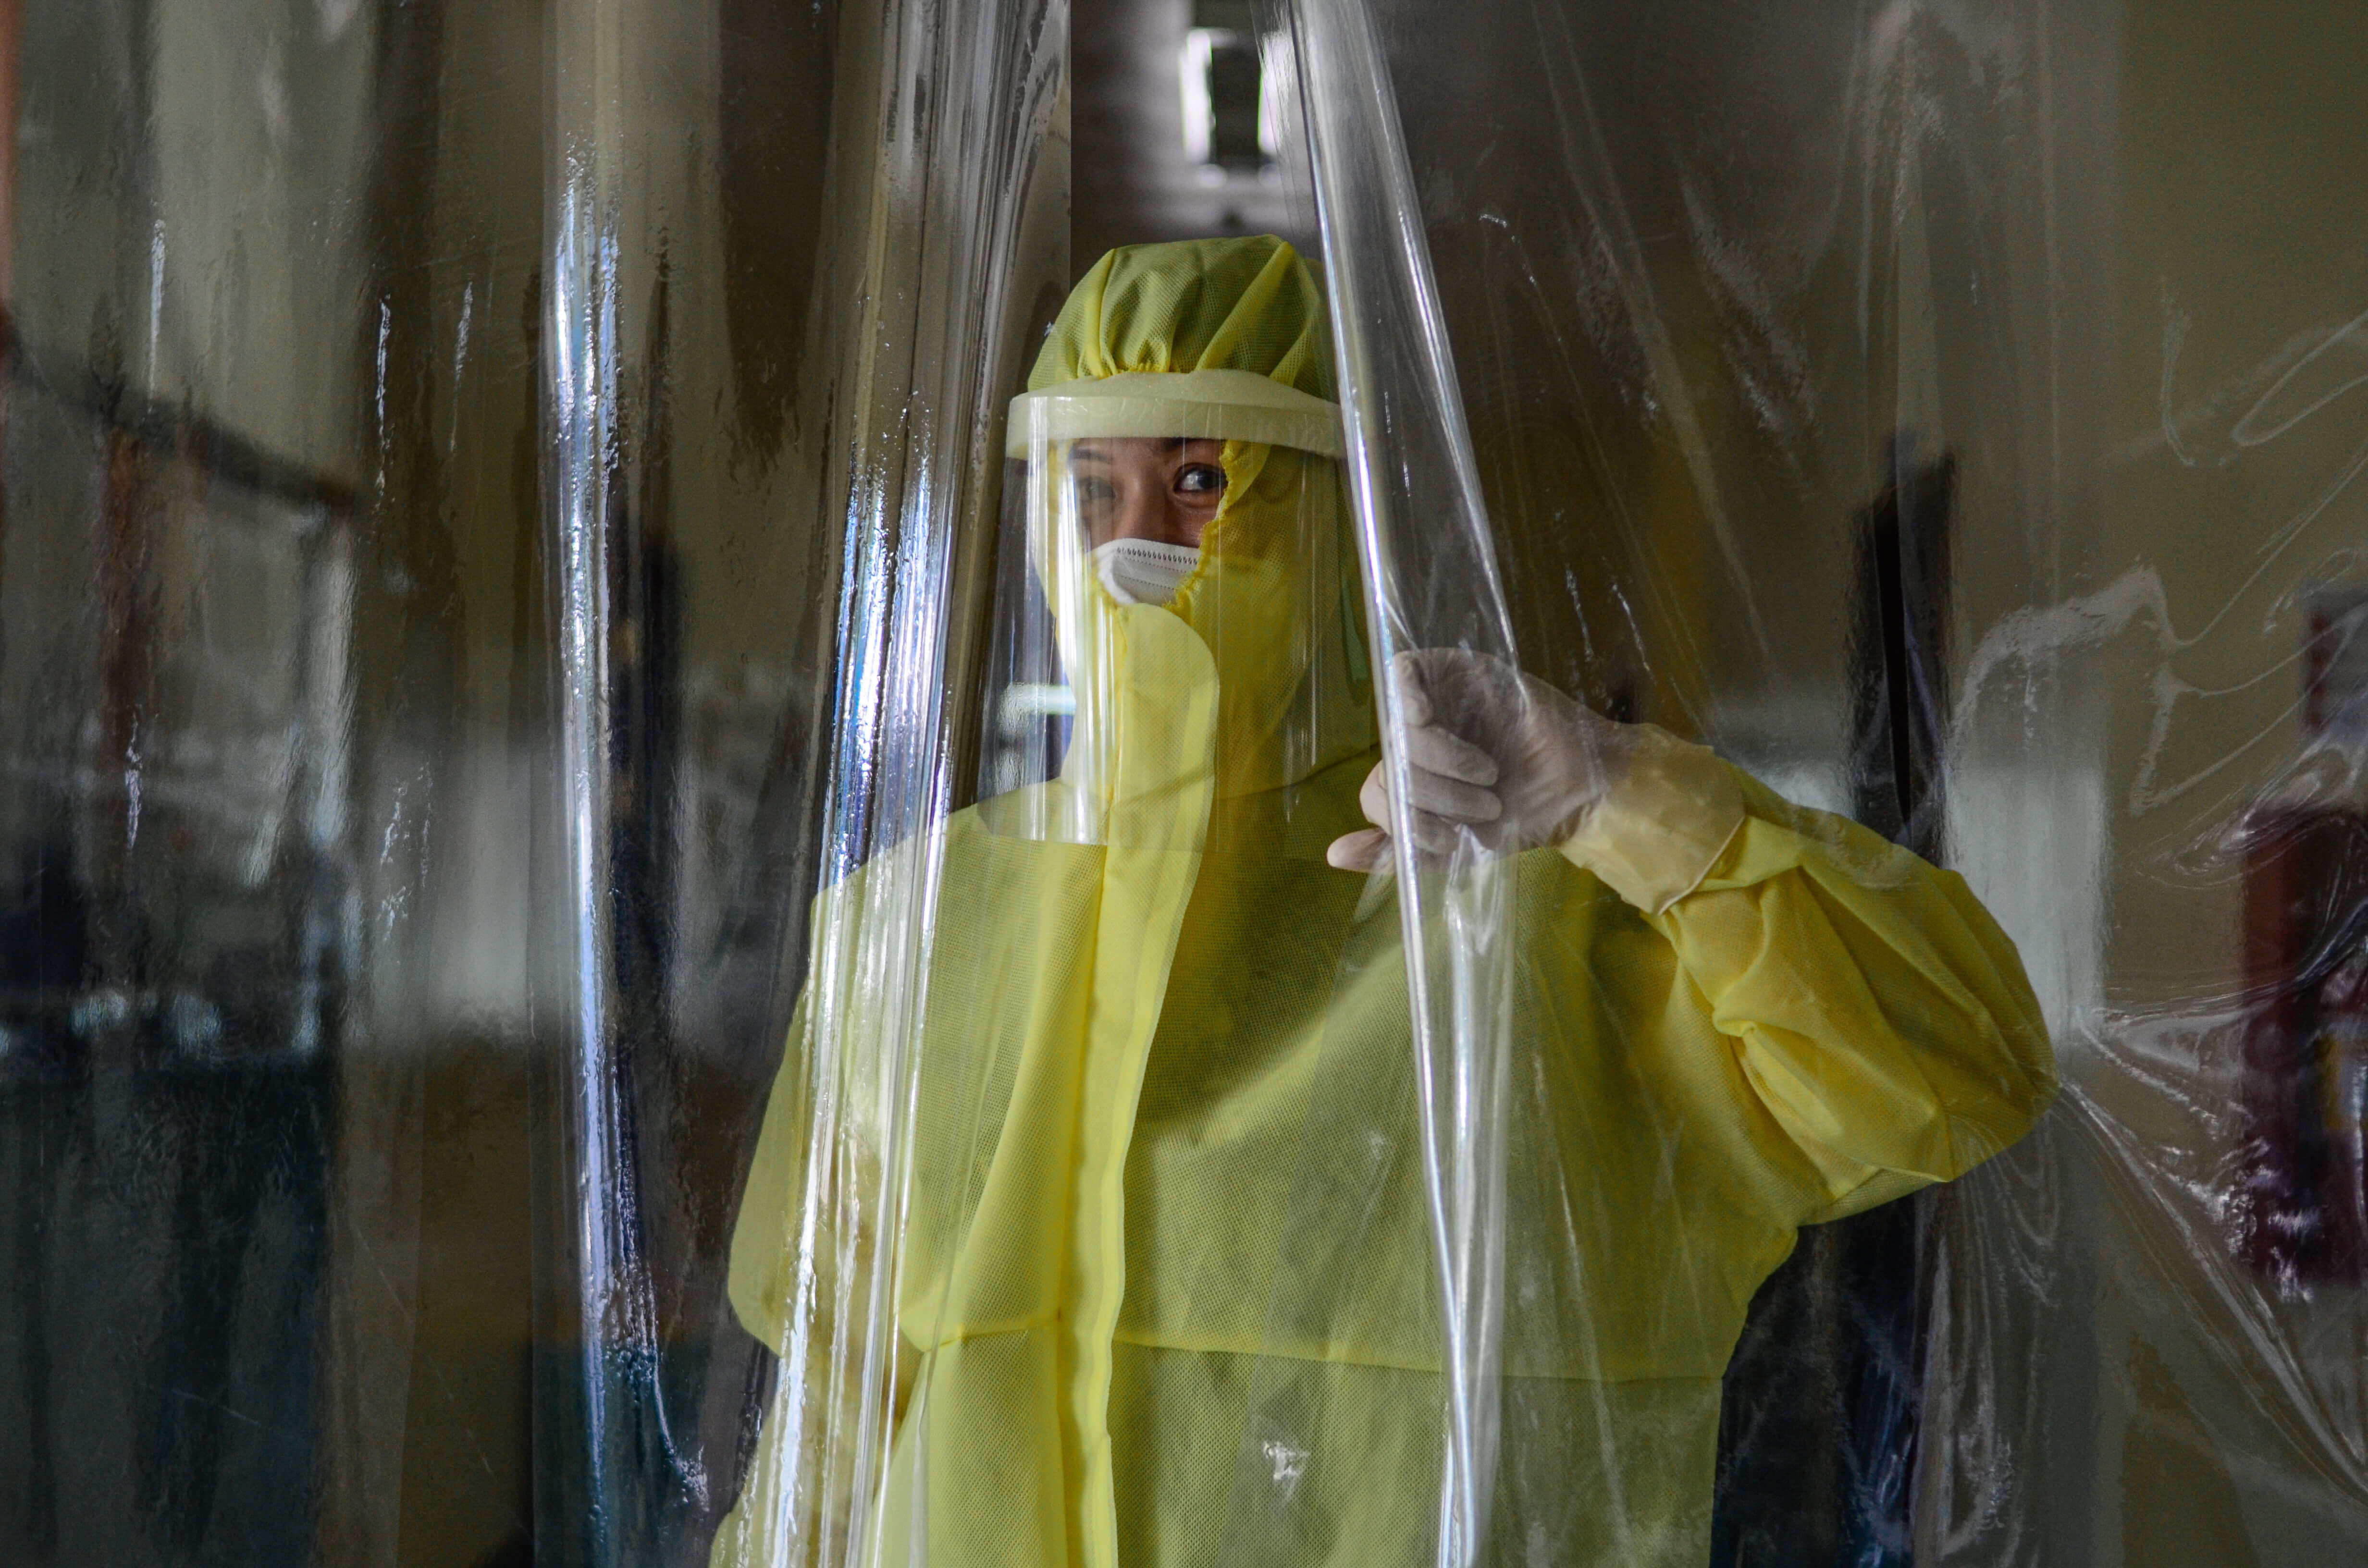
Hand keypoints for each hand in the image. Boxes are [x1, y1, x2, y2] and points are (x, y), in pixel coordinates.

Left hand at [1326, 649, 1626, 872]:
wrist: (1579, 790)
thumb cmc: (1522, 818)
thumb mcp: (1455, 850)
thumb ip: (1397, 852)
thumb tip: (1333, 854)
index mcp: (1412, 778)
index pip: (1376, 796)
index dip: (1406, 823)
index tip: (1450, 840)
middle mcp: (1416, 740)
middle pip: (1386, 765)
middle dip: (1431, 797)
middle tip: (1483, 807)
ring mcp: (1434, 702)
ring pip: (1398, 729)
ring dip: (1440, 763)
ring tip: (1488, 778)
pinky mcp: (1453, 671)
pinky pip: (1404, 673)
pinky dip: (1405, 697)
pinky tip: (1427, 718)